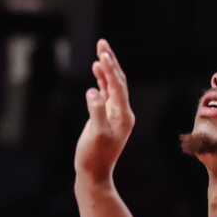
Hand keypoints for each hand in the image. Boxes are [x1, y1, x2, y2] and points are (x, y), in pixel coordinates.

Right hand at [74, 40, 134, 187]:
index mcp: (124, 115)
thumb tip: (93, 91)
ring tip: (100, 50)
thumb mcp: (96, 133)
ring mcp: (114, 113)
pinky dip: (101, 80)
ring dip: (106, 68)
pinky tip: (96, 70)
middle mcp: (123, 112)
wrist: (93, 173)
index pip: (118, 86)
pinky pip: (106, 93)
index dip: (109, 69)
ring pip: (112, 85)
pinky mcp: (105, 116)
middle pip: (119, 80)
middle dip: (110, 61)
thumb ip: (96, 111)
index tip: (102, 53)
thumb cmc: (94, 156)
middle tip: (102, 43)